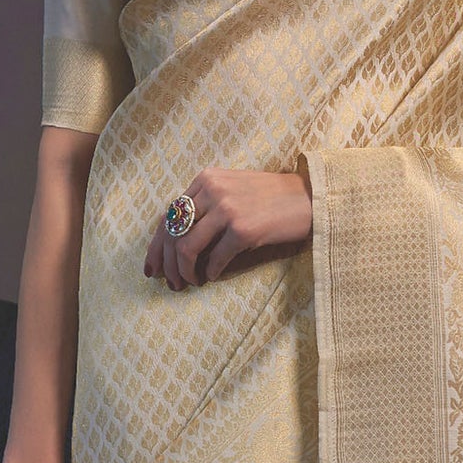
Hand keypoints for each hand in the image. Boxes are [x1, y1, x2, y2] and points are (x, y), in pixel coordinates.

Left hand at [145, 165, 312, 290]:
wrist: (310, 197)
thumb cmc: (272, 197)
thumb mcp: (232, 189)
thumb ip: (205, 205)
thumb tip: (177, 240)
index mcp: (205, 179)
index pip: (168, 215)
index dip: (155, 245)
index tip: (152, 267)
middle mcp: (212, 190)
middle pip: (172, 233)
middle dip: (166, 264)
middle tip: (170, 283)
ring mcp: (227, 209)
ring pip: (186, 248)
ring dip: (184, 272)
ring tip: (189, 283)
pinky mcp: (243, 229)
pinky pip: (215, 259)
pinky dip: (209, 273)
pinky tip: (212, 277)